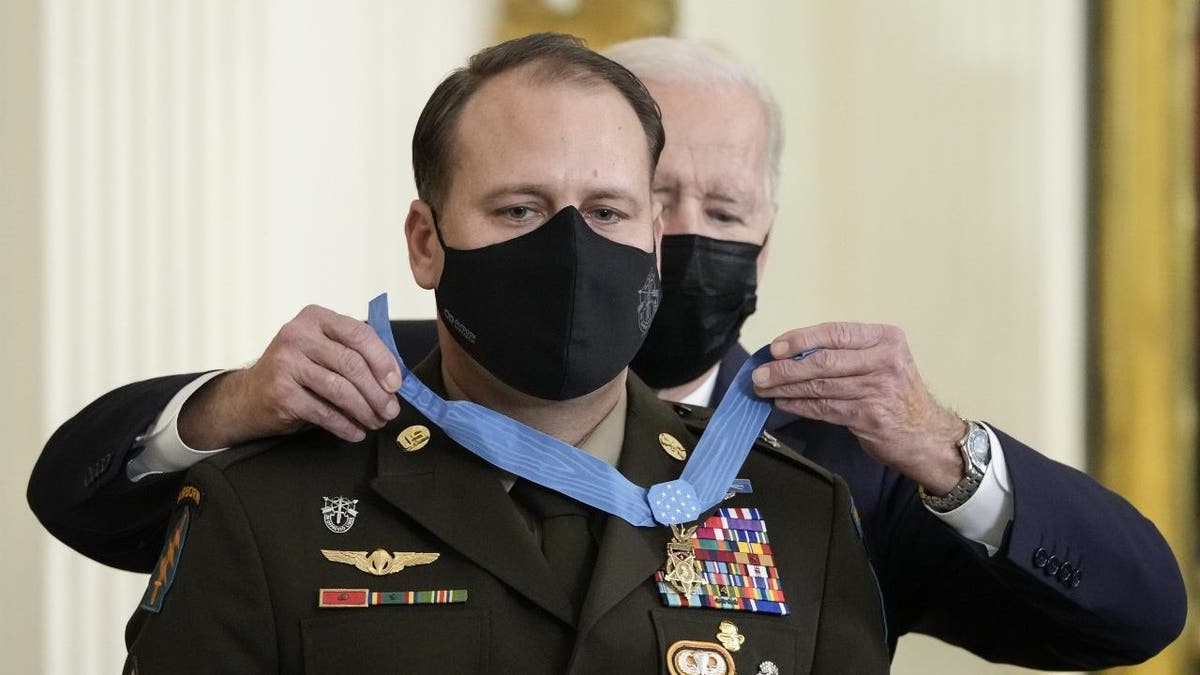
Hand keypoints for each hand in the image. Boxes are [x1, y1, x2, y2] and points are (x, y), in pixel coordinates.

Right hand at [178, 305, 402, 448]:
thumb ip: (354, 353)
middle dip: (378, 392)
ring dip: (365, 411)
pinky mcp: (281, 392)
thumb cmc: (297, 371)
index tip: (397, 384)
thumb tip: (395, 378)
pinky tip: (356, 432)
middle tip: (391, 411)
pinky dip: (345, 425)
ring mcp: (285, 362)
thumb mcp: (322, 350)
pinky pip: (324, 412)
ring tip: (377, 422)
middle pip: (352, 364)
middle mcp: (297, 334)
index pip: (359, 334)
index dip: (383, 360)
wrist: (250, 396)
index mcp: (314, 318)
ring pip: (341, 390)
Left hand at [751, 322, 966, 493]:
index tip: (774, 348)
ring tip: (764, 388)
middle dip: (785, 368)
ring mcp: (878, 390)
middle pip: (823, 361)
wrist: (927, 434)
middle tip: (759, 373)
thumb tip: (791, 352)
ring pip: (820, 386)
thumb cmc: (897, 394)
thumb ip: (846, 353)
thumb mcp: (882, 361)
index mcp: (886, 339)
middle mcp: (885, 361)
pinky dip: (799, 405)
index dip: (800, 340)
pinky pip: (824, 408)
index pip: (835, 333)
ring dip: (786, 388)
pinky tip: (782, 403)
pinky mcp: (869, 417)